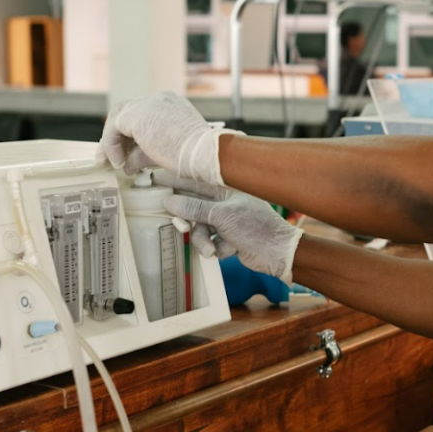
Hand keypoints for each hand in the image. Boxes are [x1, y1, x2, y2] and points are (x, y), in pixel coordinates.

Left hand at [96, 90, 239, 184]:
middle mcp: (158, 99)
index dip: (129, 133)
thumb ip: (143, 153)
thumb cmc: (194, 156)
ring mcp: (147, 104)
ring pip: (118, 118)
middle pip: (126, 111)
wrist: (203, 155)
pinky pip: (113, 129)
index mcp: (170, 103)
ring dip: (112, 142)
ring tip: (113, 163)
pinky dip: (111, 146)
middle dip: (116, 135)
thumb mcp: (165, 151)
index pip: (141, 113)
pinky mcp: (136, 116)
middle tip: (112, 156)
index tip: (124, 151)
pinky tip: (118, 162)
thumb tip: (127, 165)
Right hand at [160, 174, 303, 284]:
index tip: (156, 178)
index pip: (195, 182)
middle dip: (188, 218)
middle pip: (195, 207)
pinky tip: (229, 250)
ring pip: (201, 228)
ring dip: (205, 240)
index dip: (175, 180)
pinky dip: (218, 248)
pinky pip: (212, 241)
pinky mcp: (229, 237)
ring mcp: (227, 220)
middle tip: (176, 221)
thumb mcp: (222, 216)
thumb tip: (170, 202)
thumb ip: (195, 209)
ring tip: (210, 249)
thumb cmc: (257, 228)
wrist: (277, 253)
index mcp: (226, 189)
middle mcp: (225, 203)